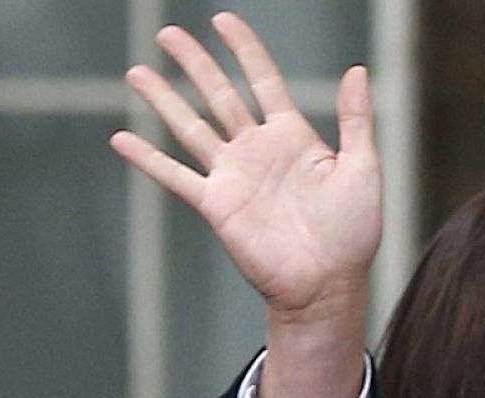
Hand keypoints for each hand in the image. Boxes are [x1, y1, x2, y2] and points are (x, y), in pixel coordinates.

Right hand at [110, 12, 378, 397]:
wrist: (328, 284)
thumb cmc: (352, 233)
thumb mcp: (363, 170)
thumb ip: (357, 121)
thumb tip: (357, 70)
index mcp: (293, 137)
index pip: (264, 81)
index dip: (244, 50)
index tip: (223, 20)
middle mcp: (258, 150)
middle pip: (220, 94)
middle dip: (195, 64)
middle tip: (168, 33)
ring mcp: (234, 176)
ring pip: (191, 127)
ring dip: (164, 100)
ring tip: (137, 72)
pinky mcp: (217, 205)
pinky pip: (176, 176)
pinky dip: (148, 159)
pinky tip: (122, 139)